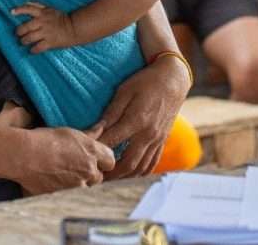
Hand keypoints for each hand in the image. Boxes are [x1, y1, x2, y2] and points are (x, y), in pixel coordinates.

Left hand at [13, 2, 75, 52]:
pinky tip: (32, 50)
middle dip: (19, 32)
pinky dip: (33, 50)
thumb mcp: (50, 9)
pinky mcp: (50, 42)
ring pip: (29, 38)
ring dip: (24, 41)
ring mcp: (46, 33)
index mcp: (43, 13)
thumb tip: (26, 1)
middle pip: (25, 27)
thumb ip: (37, 5)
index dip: (19, 10)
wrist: (75, 28)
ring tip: (23, 42)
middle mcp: (43, 22)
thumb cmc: (62, 18)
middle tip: (18, 34)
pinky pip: (38, 47)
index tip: (12, 12)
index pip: (28, 8)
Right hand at [13, 124, 114, 194]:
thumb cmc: (44, 139)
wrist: (24, 156)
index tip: (94, 159)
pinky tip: (57, 182)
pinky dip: (67, 192)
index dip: (103, 160)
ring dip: (80, 184)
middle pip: (100, 177)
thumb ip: (89, 134)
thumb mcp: (69, 132)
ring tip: (64, 175)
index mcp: (92, 151)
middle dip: (91, 174)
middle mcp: (89, 170)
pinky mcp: (66, 196)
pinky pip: (72, 196)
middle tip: (76, 167)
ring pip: (87, 188)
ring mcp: (78, 186)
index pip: (110, 160)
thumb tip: (101, 128)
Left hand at [95, 54, 188, 178]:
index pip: (111, 142)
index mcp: (137, 121)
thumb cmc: (145, 82)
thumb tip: (93, 131)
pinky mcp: (162, 141)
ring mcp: (157, 140)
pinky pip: (151, 164)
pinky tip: (127, 171)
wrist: (173, 80)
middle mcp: (148, 134)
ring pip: (140, 168)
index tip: (84, 154)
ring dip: (123, 175)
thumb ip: (110, 114)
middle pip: (127, 164)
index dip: (96, 150)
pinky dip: (138, 172)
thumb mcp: (124, 92)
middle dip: (109, 173)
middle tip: (94, 175)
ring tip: (107, 175)